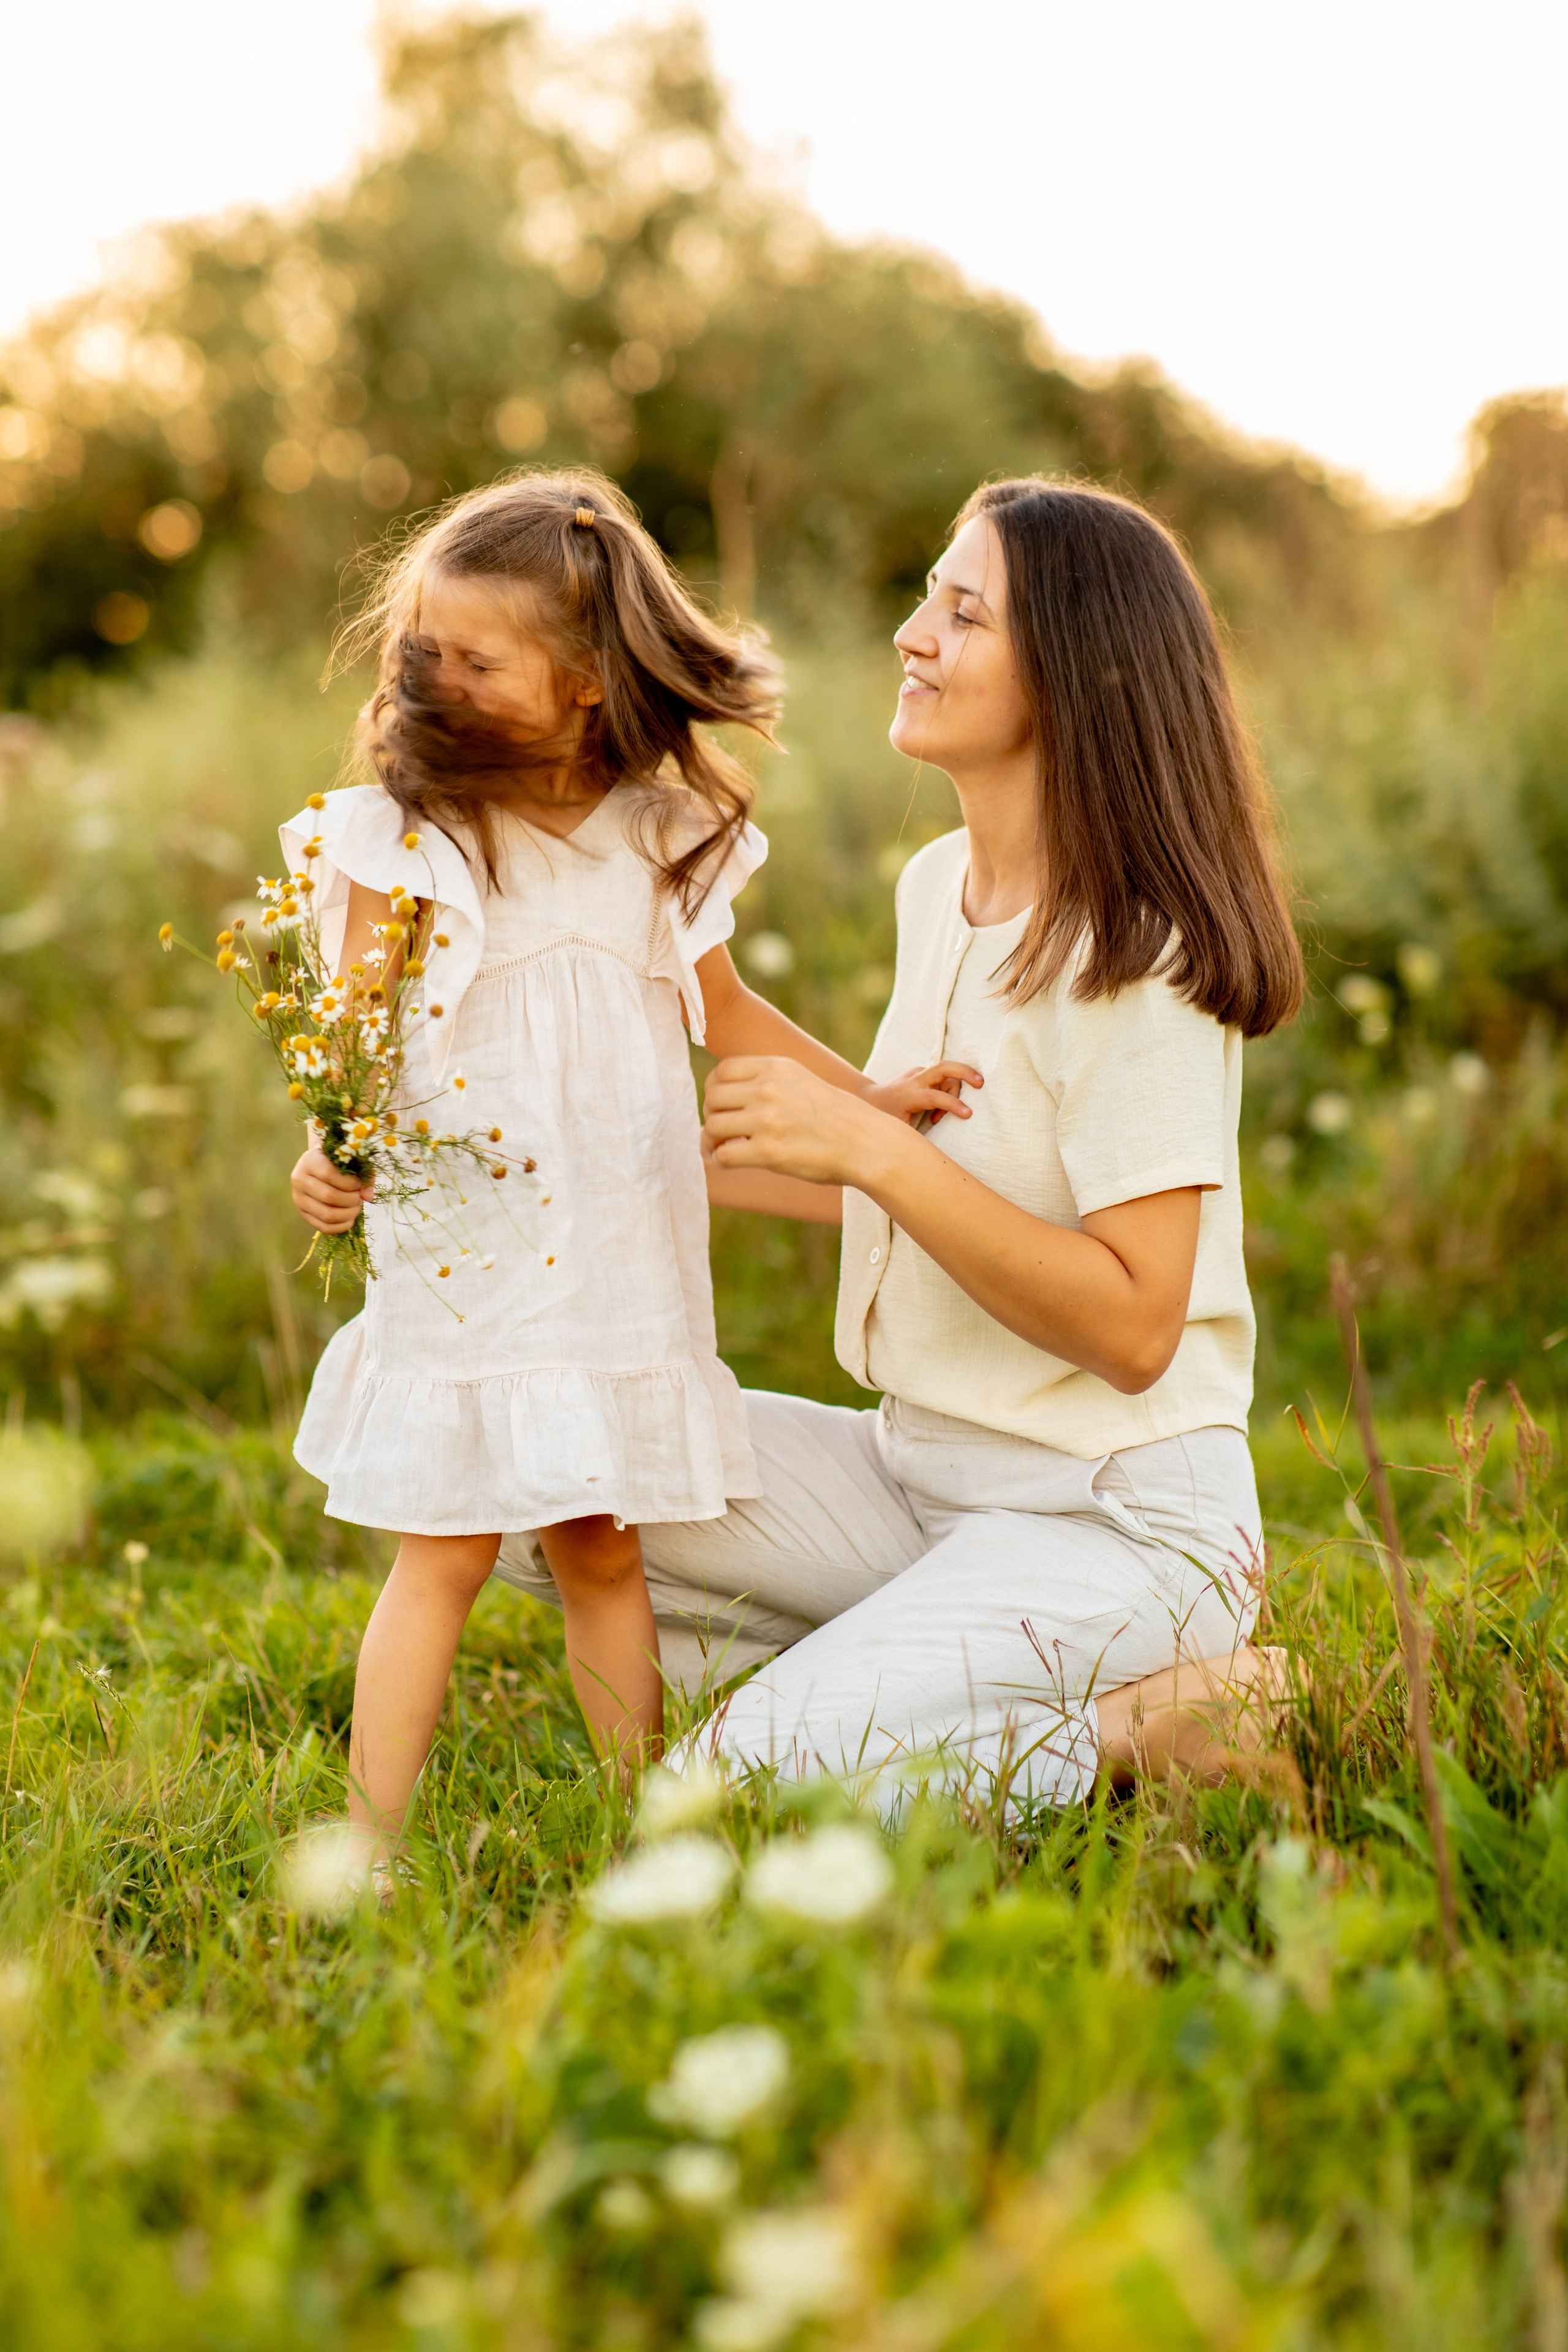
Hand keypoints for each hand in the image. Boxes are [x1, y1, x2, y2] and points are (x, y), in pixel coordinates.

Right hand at [291, 1146, 371, 1235]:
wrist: (320, 1166)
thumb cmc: (339, 1162)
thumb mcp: (352, 1160)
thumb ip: (364, 1175)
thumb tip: (368, 1197)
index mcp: (310, 1161)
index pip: (329, 1174)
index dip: (349, 1182)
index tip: (359, 1183)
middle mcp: (299, 1180)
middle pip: (329, 1196)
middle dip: (351, 1199)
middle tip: (359, 1197)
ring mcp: (299, 1198)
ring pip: (327, 1215)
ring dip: (349, 1214)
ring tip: (356, 1206)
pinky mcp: (303, 1213)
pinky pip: (324, 1228)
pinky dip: (342, 1226)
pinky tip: (350, 1218)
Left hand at [705, 1056, 903, 1188]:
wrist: (867, 1144)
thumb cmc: (836, 1117)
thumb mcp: (801, 1080)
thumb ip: (767, 1080)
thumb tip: (723, 1093)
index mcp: (777, 1067)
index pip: (722, 1071)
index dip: (715, 1090)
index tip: (725, 1106)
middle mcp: (768, 1088)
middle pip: (712, 1097)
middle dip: (713, 1115)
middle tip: (726, 1130)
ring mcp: (767, 1119)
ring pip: (712, 1125)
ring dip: (714, 1140)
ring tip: (729, 1147)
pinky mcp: (768, 1151)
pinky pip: (723, 1154)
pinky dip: (722, 1160)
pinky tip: (735, 1162)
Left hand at [862, 1059, 981, 1126]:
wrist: (868, 1099)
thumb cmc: (884, 1119)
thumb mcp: (897, 1131)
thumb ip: (914, 1137)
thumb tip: (933, 1155)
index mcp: (908, 1095)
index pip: (934, 1096)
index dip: (952, 1105)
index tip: (969, 1114)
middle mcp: (915, 1080)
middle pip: (944, 1067)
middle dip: (965, 1072)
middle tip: (980, 1083)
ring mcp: (919, 1073)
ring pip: (948, 1073)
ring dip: (954, 1092)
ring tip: (939, 1118)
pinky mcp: (922, 1072)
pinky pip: (943, 1076)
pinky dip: (948, 1089)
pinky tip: (939, 1108)